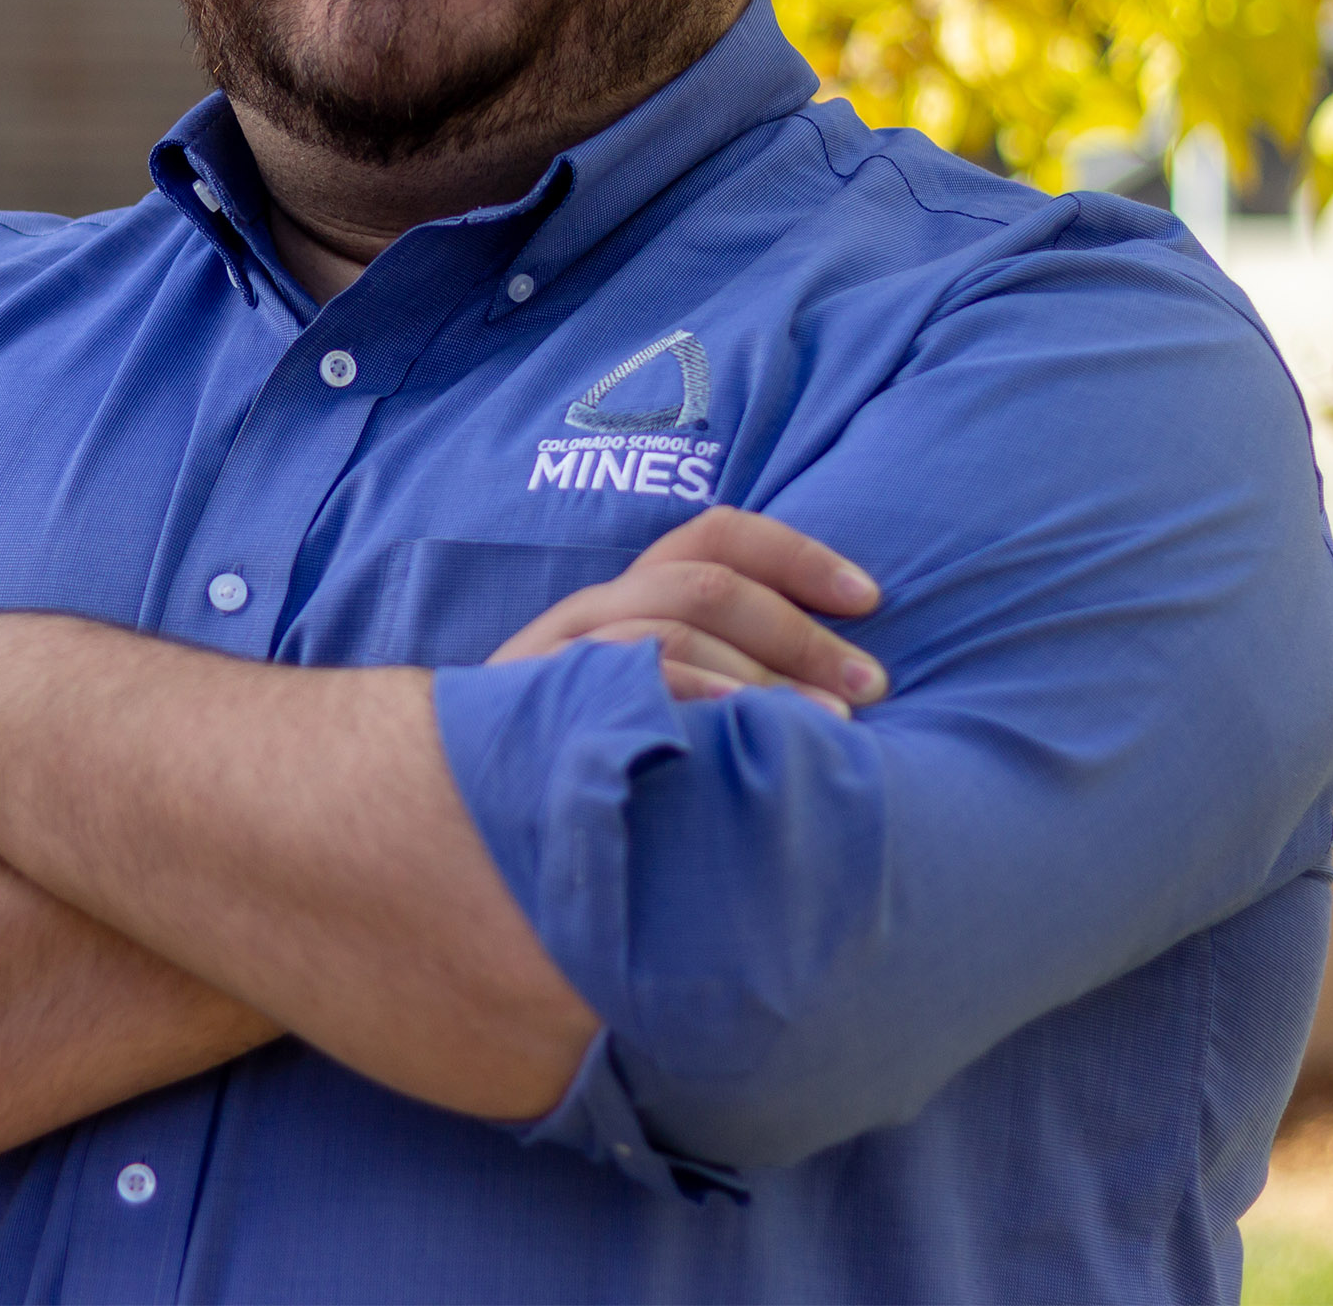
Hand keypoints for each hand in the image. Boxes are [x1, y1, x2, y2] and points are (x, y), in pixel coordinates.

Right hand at [487, 506, 883, 714]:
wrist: (461, 796)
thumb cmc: (576, 750)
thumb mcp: (639, 695)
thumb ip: (708, 669)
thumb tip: (829, 678)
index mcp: (624, 595)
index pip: (713, 535)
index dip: (798, 554)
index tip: (870, 597)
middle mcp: (593, 613)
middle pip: (706, 585)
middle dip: (800, 629)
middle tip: (872, 683)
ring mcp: (562, 658)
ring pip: (672, 629)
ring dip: (765, 673)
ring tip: (833, 722)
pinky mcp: (544, 707)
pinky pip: (628, 685)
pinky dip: (697, 701)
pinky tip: (744, 733)